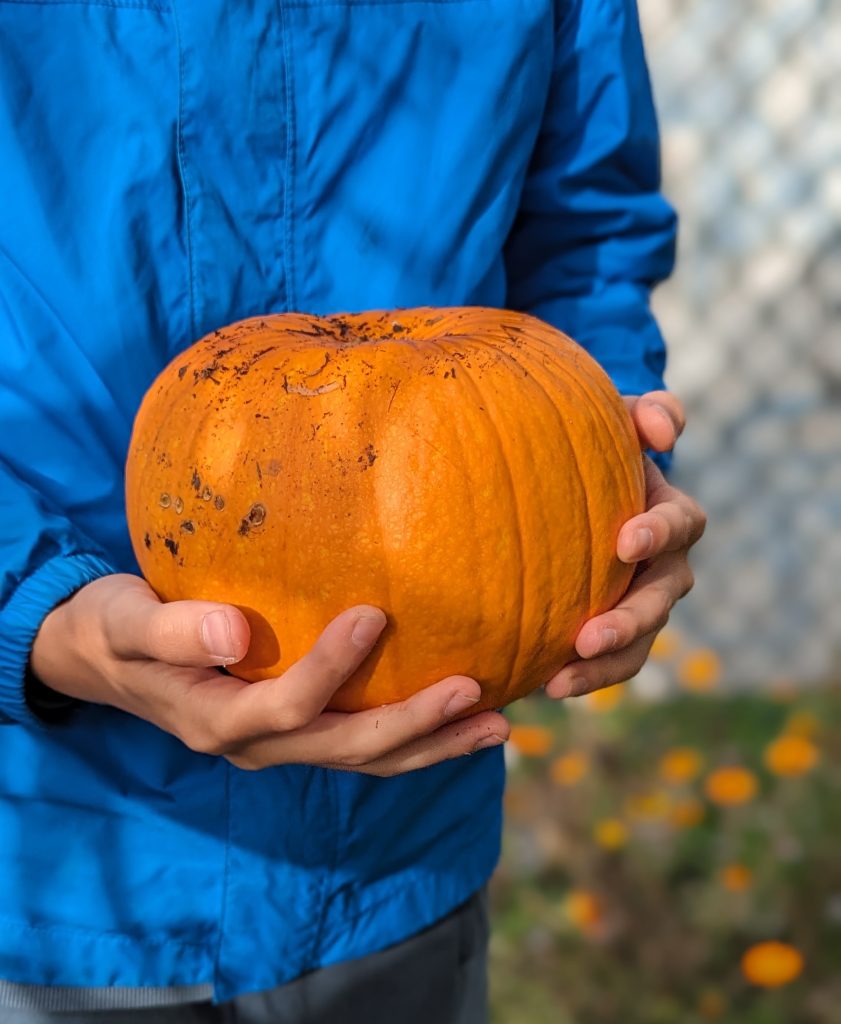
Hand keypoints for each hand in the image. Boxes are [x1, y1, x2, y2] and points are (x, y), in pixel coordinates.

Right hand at [30, 575, 508, 774]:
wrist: (106, 657)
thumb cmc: (116, 627)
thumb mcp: (128, 621)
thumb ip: (175, 628)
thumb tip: (235, 632)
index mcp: (218, 720)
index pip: (288, 705)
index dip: (334, 667)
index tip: (377, 613)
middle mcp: (256, 745)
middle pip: (347, 750)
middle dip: (414, 726)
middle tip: (477, 694)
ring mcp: (279, 746)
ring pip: (365, 759)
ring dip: (432, 745)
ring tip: (497, 726)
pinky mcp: (294, 732)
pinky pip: (359, 744)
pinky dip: (412, 738)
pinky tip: (456, 718)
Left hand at [545, 391, 705, 699]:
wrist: (559, 485)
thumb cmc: (586, 448)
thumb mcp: (611, 420)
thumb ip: (646, 412)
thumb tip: (662, 432)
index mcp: (667, 514)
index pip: (680, 523)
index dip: (659, 533)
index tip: (624, 542)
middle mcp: (662, 566)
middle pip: (662, 599)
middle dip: (629, 621)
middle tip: (588, 637)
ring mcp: (639, 604)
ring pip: (638, 644)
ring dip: (605, 664)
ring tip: (560, 682)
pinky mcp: (611, 634)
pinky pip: (608, 665)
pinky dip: (583, 678)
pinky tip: (543, 687)